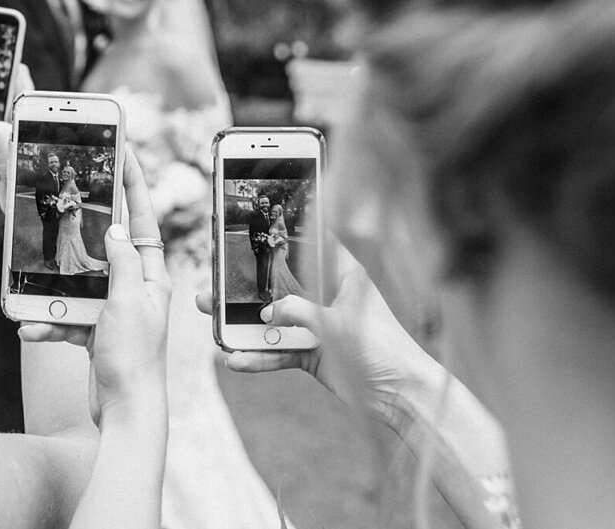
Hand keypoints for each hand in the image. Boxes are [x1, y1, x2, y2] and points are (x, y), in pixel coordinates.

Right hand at [20, 151, 169, 426]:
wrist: (126, 414)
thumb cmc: (135, 360)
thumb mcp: (129, 303)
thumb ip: (122, 263)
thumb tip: (113, 228)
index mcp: (152, 275)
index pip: (144, 218)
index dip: (135, 183)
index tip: (125, 150)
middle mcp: (135, 287)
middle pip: (105, 245)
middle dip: (81, 231)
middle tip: (60, 201)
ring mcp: (114, 309)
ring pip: (76, 282)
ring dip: (52, 290)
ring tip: (30, 294)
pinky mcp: (95, 330)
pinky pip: (65, 316)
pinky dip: (48, 322)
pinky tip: (31, 329)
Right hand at [195, 242, 429, 423]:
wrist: (401, 393)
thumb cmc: (381, 346)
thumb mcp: (336, 322)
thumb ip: (298, 312)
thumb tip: (265, 315)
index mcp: (342, 275)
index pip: (314, 243)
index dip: (290, 231)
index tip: (259, 220)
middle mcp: (327, 297)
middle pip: (282, 285)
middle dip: (249, 285)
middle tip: (218, 280)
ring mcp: (318, 326)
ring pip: (274, 320)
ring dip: (246, 323)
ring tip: (213, 320)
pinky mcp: (313, 353)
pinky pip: (279, 351)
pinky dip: (259, 356)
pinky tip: (236, 360)